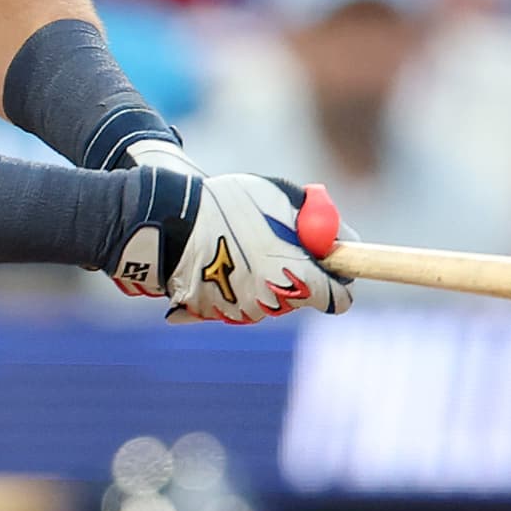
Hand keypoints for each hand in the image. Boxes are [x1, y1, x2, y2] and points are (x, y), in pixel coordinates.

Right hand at [119, 143, 350, 323]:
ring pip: (272, 299)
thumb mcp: (279, 195)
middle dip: (300, 274)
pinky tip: (220, 260)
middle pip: (304, 298)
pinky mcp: (219, 314)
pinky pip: (242, 301)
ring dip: (268, 278)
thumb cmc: (229, 205)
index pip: (338, 298)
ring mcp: (245, 311)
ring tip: (242, 246)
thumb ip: (316, 216)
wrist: (170, 223)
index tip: (330, 263)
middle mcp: (275, 301)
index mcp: (297, 275)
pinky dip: (239, 285)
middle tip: (283, 246)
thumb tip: (340, 235)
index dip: (339, 280)